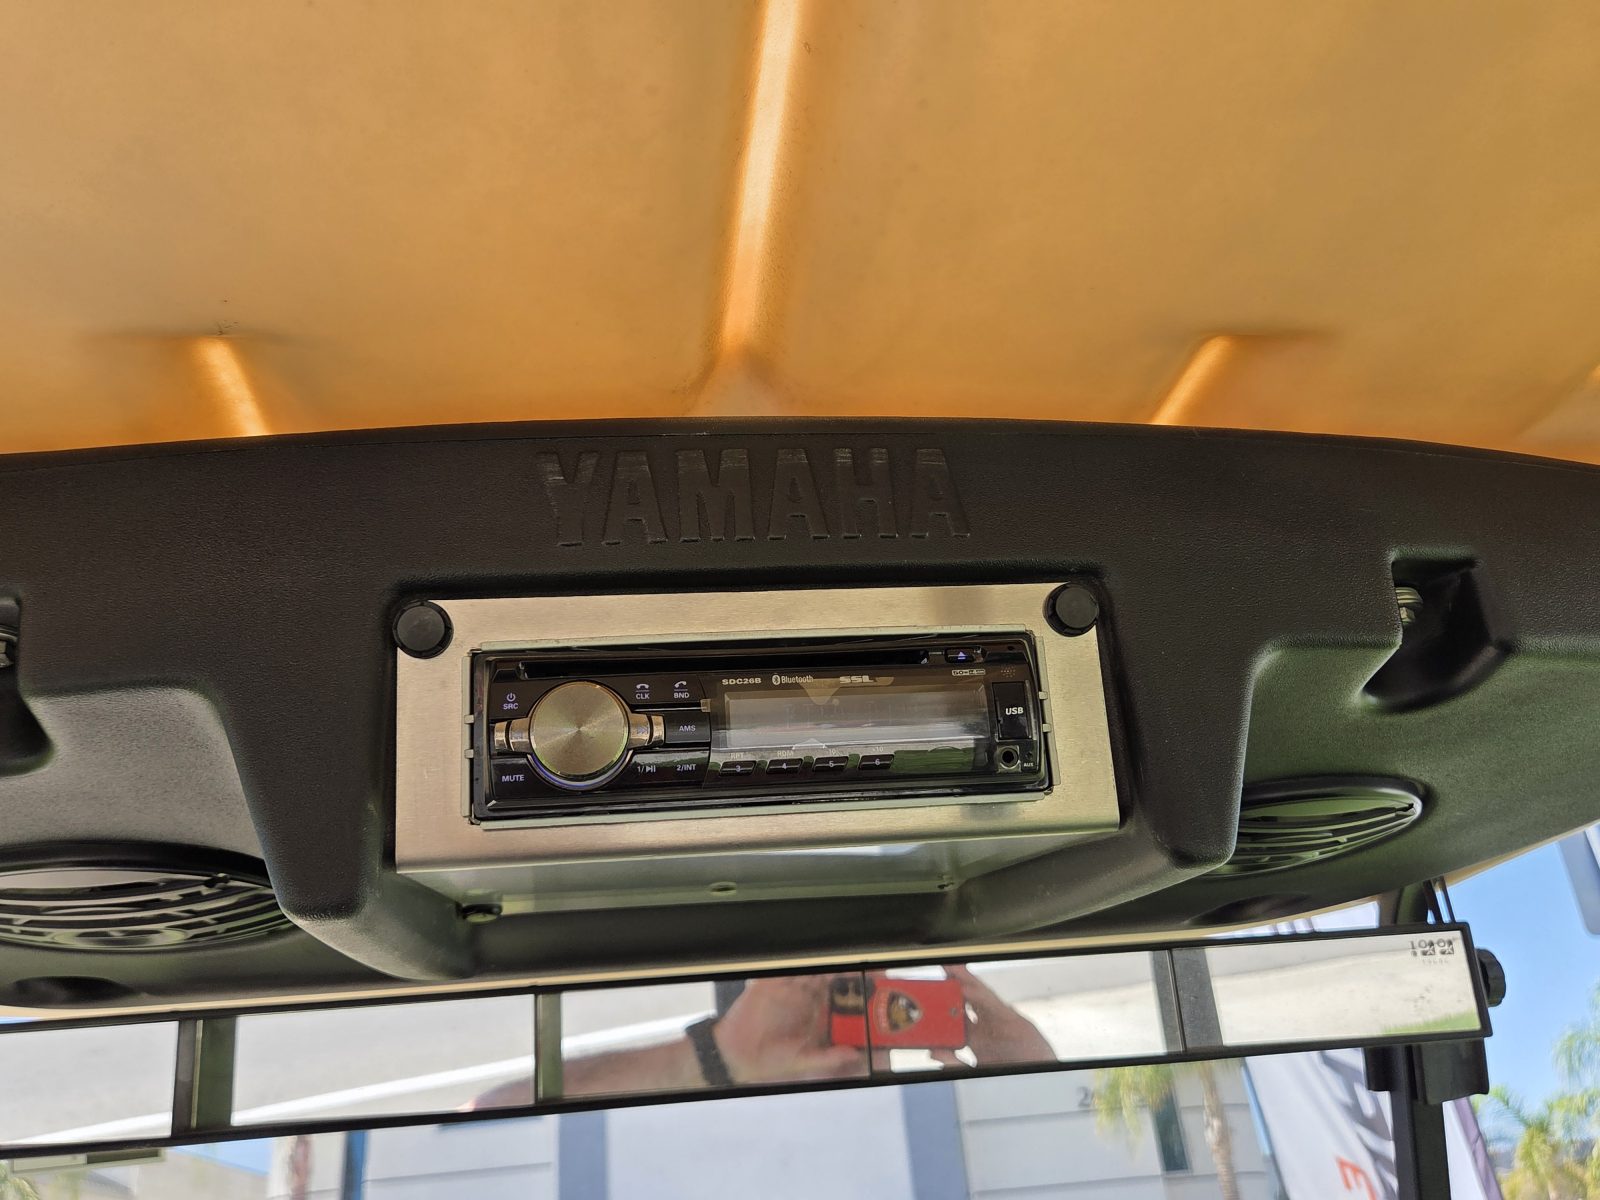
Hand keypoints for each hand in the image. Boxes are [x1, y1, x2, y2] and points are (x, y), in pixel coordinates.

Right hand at [713, 974, 867, 1083]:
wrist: (736, 1057)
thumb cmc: (769, 1061)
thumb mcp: (802, 1062)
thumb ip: (827, 1058)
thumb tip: (854, 1055)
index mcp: (812, 1013)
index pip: (834, 993)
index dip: (846, 984)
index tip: (860, 977)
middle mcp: (801, 998)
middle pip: (821, 976)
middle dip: (834, 969)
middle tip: (848, 963)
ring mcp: (784, 989)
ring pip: (804, 969)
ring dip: (815, 965)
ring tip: (828, 963)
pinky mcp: (766, 985)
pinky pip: (780, 970)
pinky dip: (790, 966)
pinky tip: (801, 966)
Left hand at [932, 965, 1052, 1068]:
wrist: (1040, 1084)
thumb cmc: (1012, 1077)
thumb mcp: (976, 1072)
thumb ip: (954, 1062)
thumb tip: (933, 1051)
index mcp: (977, 1040)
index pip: (957, 1016)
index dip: (943, 1003)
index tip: (926, 993)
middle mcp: (988, 1027)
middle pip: (967, 1000)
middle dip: (954, 984)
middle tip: (941, 968)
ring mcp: (1000, 1022)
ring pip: (980, 996)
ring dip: (966, 981)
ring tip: (951, 968)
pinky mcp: (1014, 1022)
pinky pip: (994, 1005)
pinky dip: (980, 996)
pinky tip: (966, 988)